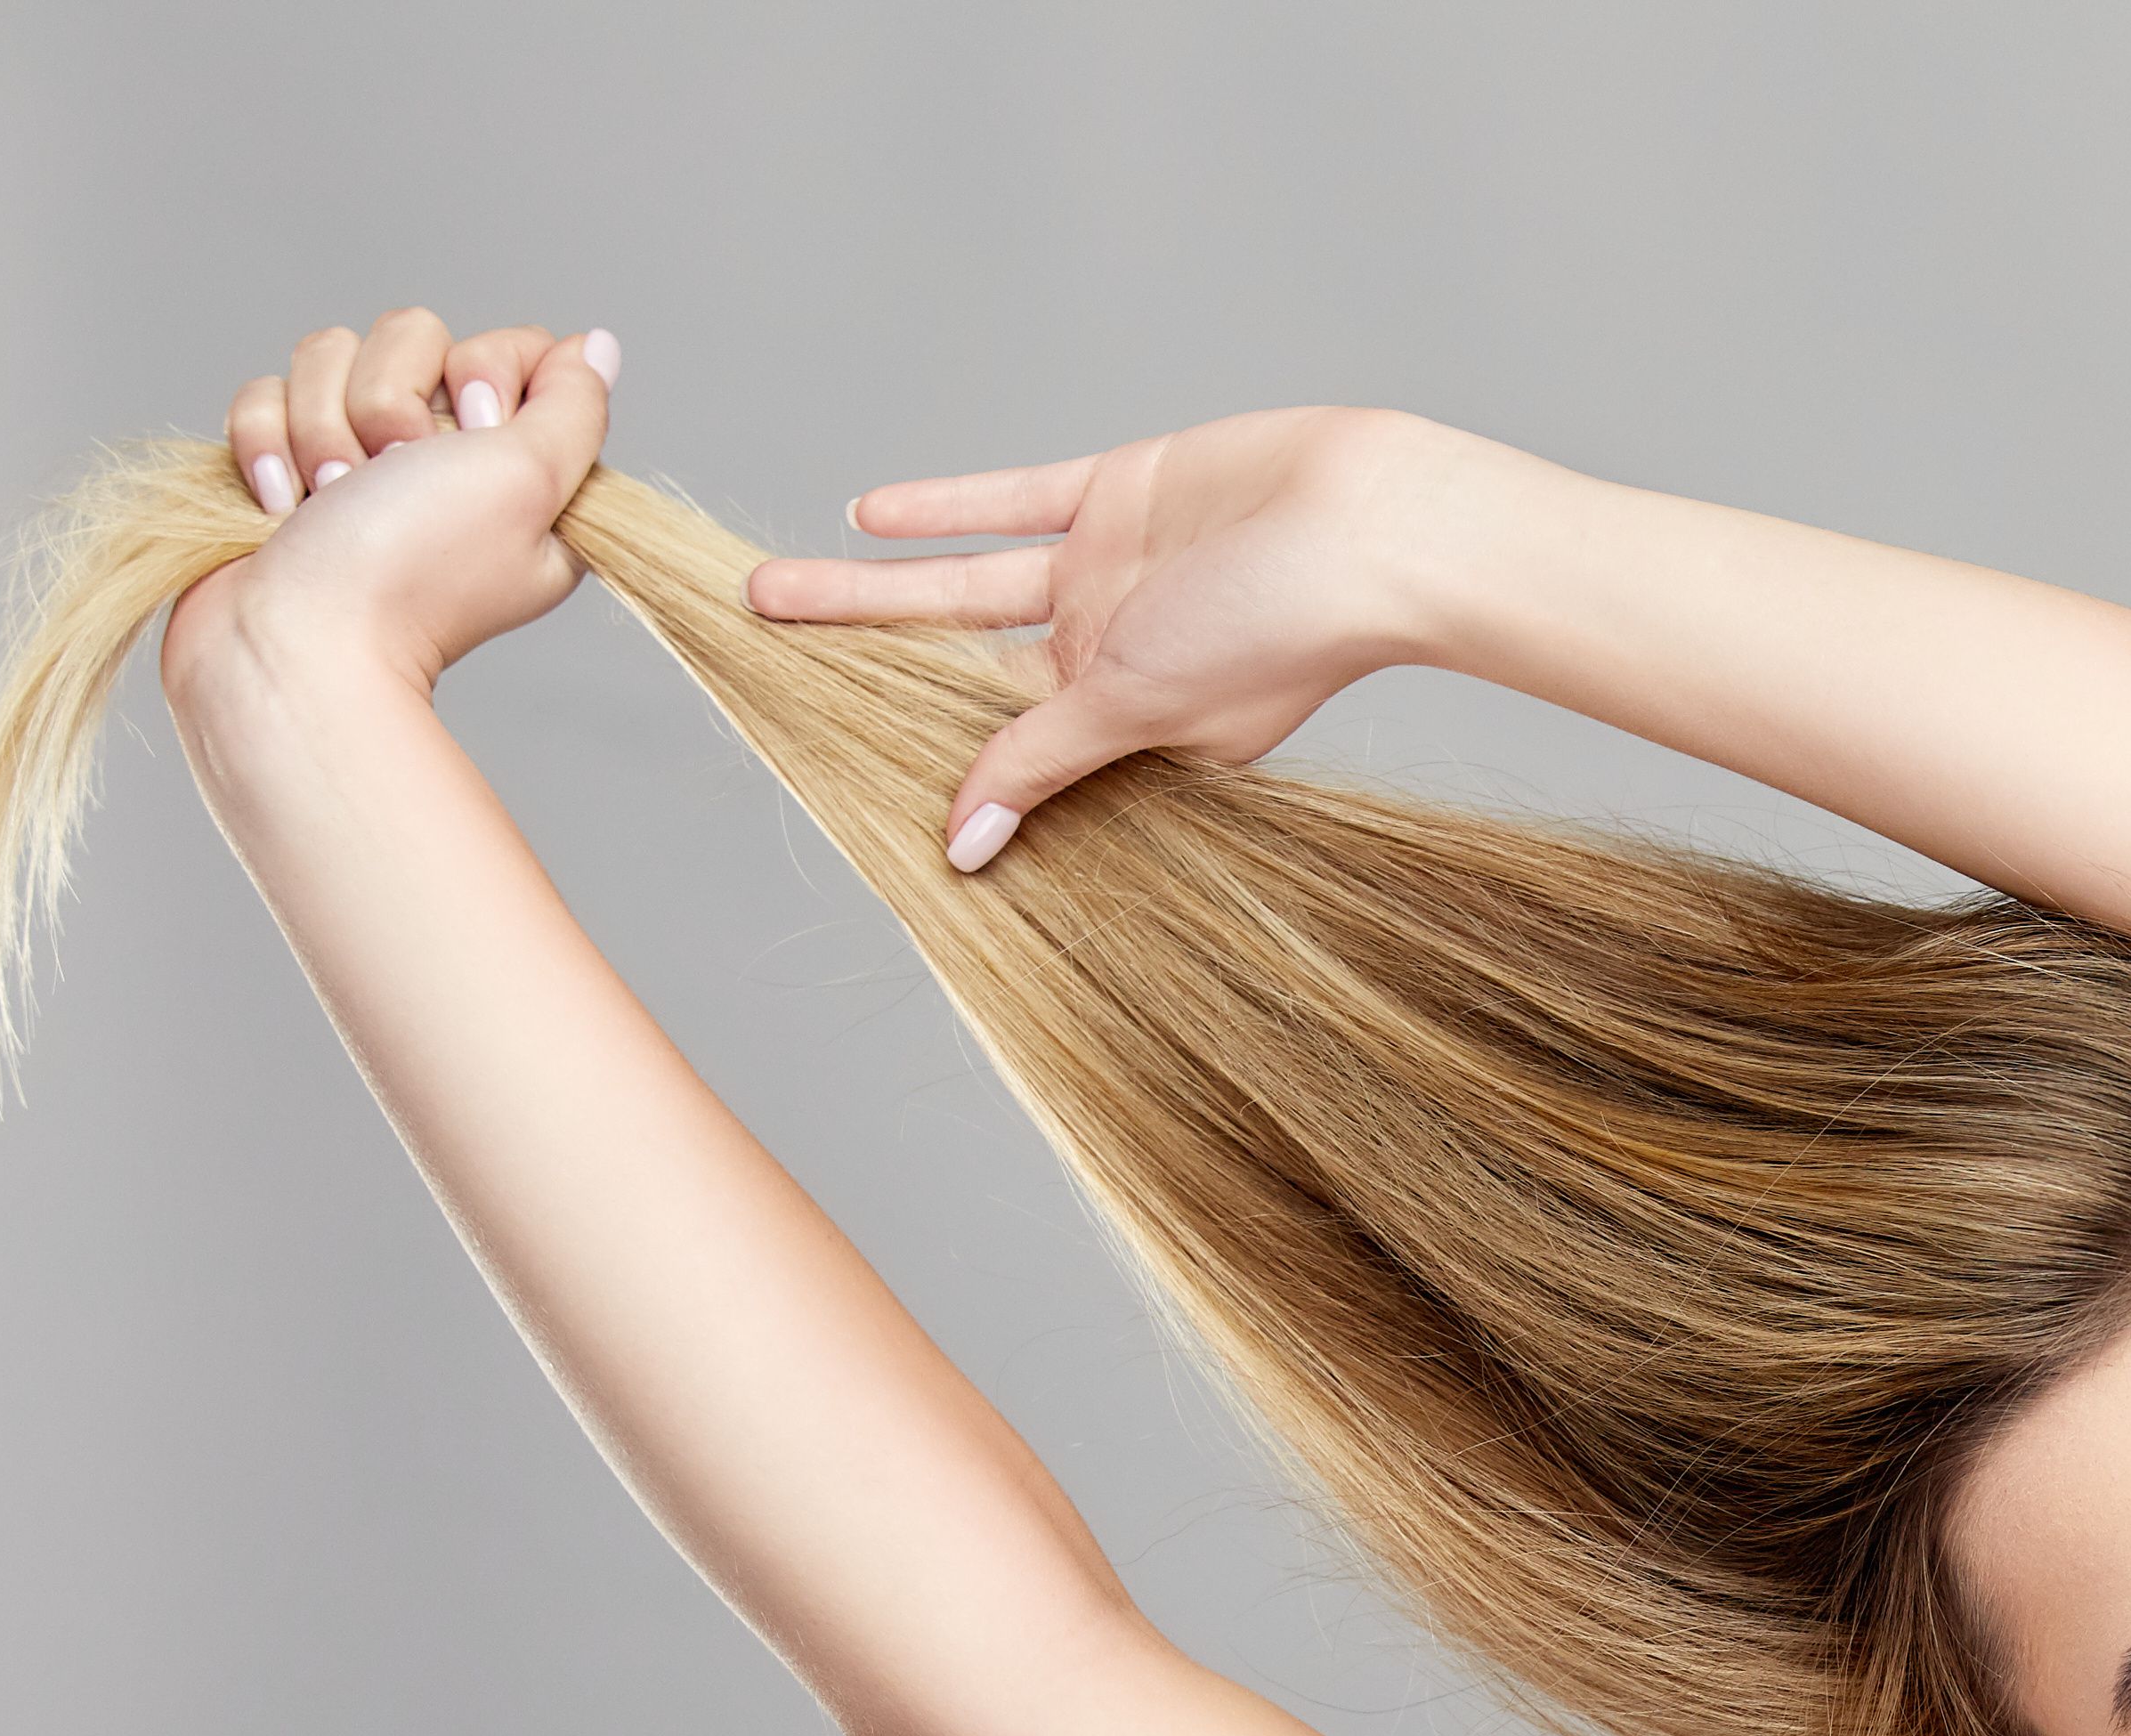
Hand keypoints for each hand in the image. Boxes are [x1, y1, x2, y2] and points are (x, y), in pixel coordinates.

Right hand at [162, 308, 620, 706]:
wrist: (293, 638)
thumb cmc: (411, 569)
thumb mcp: (529, 478)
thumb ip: (572, 406)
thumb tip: (597, 347)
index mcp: (518, 467)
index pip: (506, 347)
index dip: (480, 372)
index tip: (475, 434)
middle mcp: (441, 458)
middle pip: (410, 336)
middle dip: (389, 402)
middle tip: (391, 478)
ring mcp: (358, 459)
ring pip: (329, 354)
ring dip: (323, 428)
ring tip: (332, 502)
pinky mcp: (286, 463)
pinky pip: (265, 392)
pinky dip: (266, 446)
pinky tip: (282, 508)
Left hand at [741, 405, 1459, 870]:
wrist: (1373, 523)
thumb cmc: (1285, 634)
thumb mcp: (1139, 708)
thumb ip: (1042, 762)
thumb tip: (963, 849)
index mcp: (1123, 723)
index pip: (996, 744)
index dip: (913, 752)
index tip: (818, 762)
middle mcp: (1109, 650)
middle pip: (953, 659)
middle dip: (856, 657)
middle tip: (757, 649)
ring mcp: (1112, 570)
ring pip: (963, 580)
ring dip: (871, 584)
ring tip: (774, 586)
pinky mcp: (1121, 491)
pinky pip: (1012, 501)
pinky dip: (942, 506)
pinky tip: (868, 512)